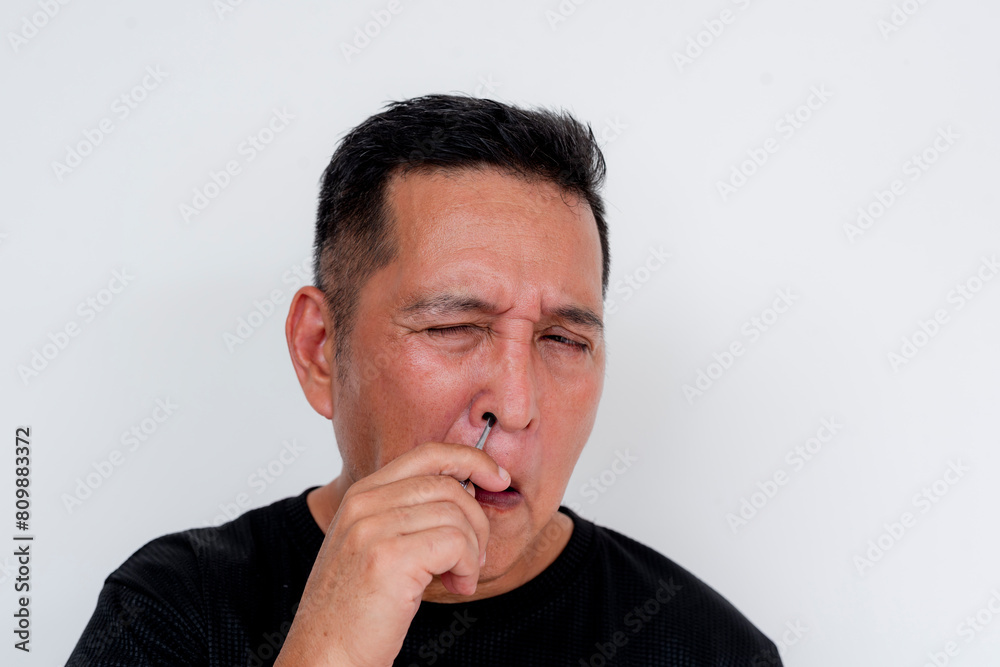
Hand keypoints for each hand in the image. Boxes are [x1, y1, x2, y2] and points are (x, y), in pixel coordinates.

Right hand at [274, 441, 510, 665]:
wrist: (326, 656)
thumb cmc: (355, 609)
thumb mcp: (376, 544)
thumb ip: (408, 512)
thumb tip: (469, 488)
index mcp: (362, 494)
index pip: (428, 454)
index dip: (471, 460)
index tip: (497, 478)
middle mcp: (364, 504)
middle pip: (449, 485)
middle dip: (477, 520)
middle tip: (472, 558)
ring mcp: (373, 528)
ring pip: (457, 515)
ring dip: (473, 551)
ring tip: (459, 577)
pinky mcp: (390, 558)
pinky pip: (457, 543)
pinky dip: (469, 567)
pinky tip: (457, 586)